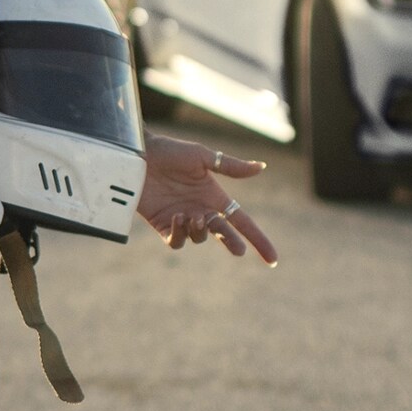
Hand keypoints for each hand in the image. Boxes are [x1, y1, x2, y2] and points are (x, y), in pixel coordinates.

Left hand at [136, 135, 279, 262]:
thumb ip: (231, 166)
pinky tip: (177, 218)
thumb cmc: (170, 151)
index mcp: (214, 196)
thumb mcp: (203, 157)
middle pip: (224, 234)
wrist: (138, 155)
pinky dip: (179, 234)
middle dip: (232, 243)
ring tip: (192, 215)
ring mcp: (182, 219)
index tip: (272, 259)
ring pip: (198, 238)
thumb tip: (262, 167)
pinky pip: (175, 241)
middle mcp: (201, 210)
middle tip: (238, 249)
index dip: (258, 239)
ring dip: (199, 231)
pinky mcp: (162, 224)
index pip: (242, 221)